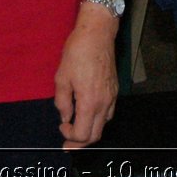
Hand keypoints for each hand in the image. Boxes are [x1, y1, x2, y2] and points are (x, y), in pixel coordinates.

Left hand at [54, 15, 118, 149]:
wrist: (97, 33)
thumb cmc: (77, 53)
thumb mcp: (61, 78)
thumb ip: (62, 102)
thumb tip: (66, 117)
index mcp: (89, 102)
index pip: (82, 134)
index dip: (69, 137)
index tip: (61, 127)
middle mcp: (104, 103)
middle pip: (95, 135)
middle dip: (80, 142)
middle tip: (68, 141)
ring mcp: (112, 96)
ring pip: (103, 125)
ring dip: (90, 131)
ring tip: (77, 127)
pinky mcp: (115, 89)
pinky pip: (108, 113)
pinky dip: (98, 120)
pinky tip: (88, 112)